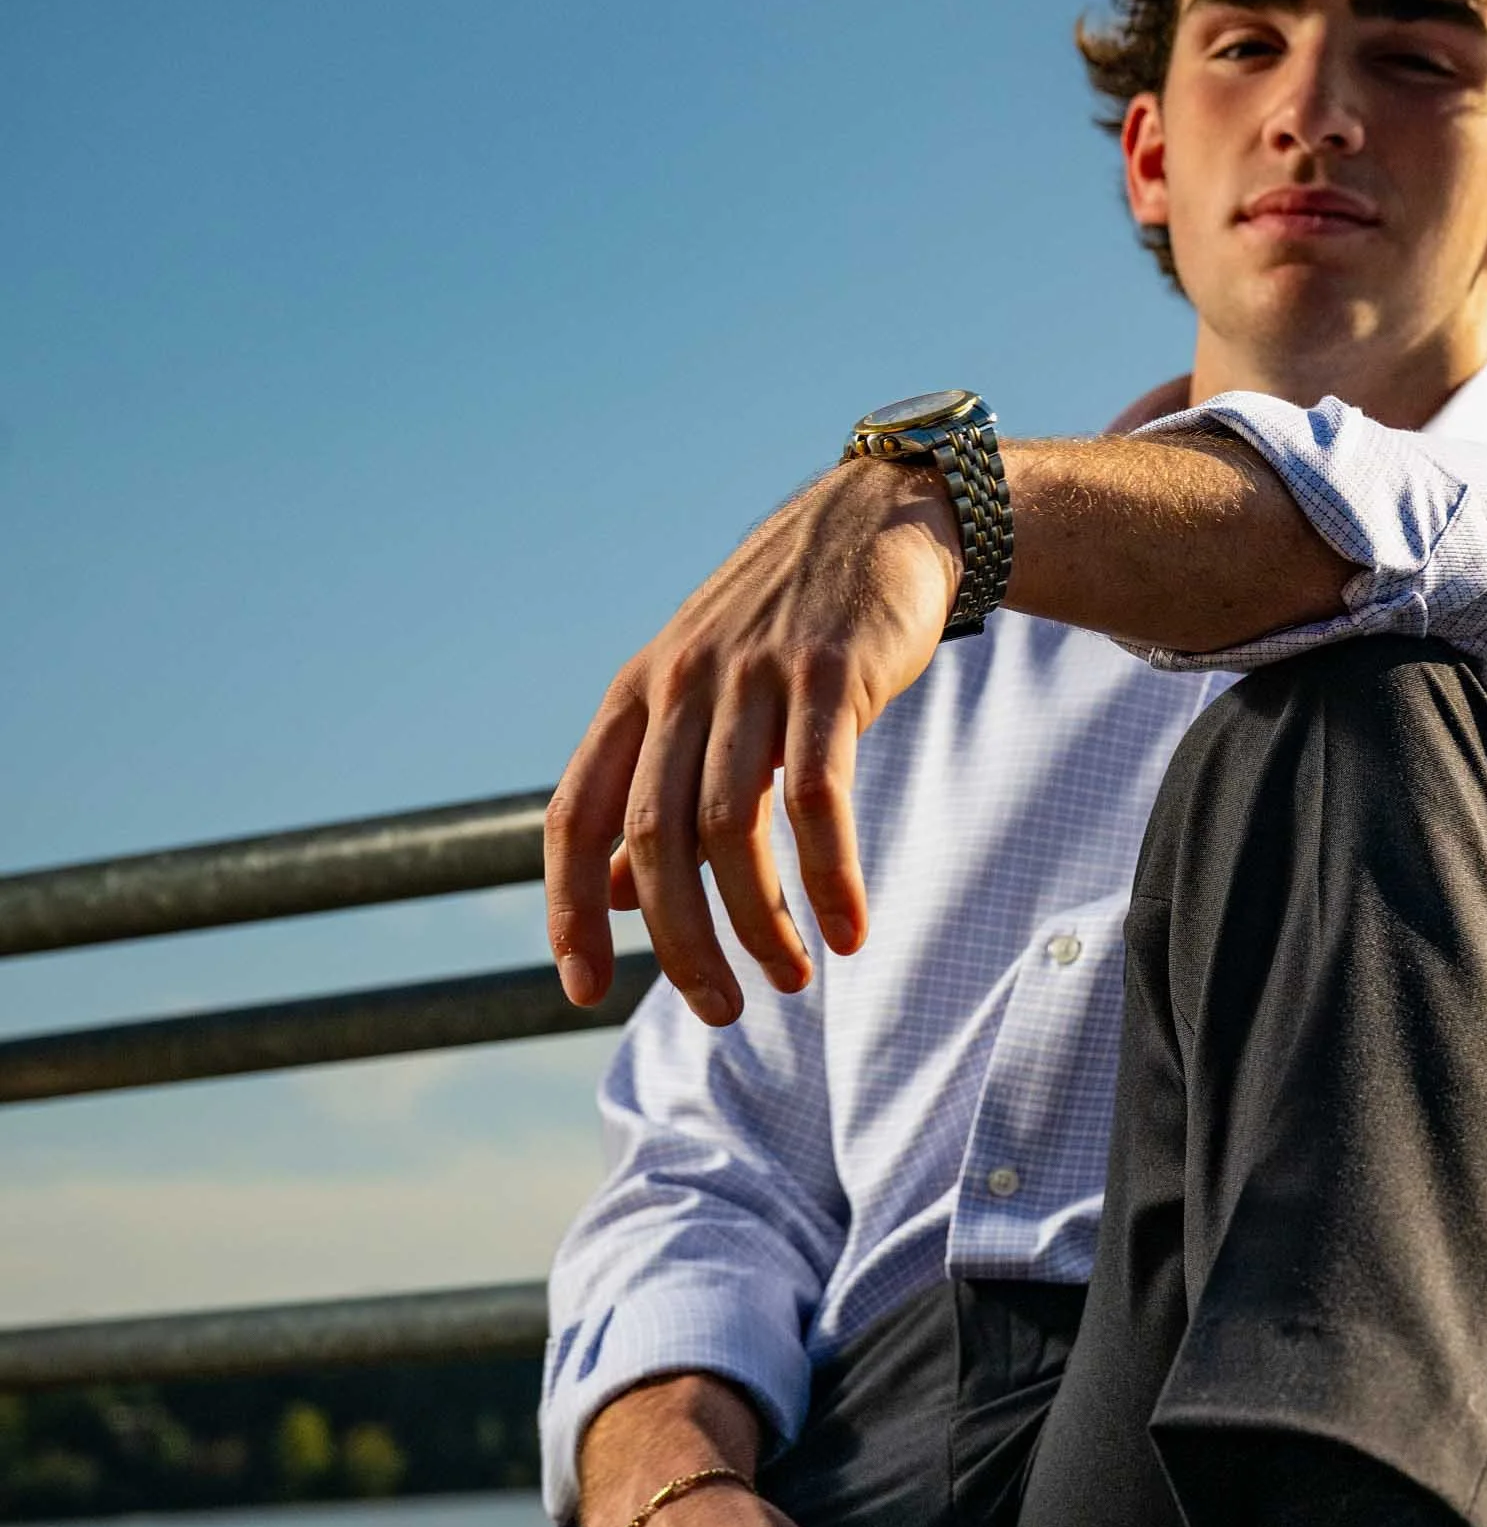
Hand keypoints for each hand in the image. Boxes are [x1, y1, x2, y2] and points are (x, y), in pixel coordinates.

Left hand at [546, 455, 962, 1026]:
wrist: (879, 517)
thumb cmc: (788, 627)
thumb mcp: (701, 698)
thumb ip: (656, 790)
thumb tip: (613, 898)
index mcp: (636, 697)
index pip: (572, 818)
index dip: (567, 911)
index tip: (582, 992)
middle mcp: (681, 684)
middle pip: (654, 840)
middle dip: (682, 943)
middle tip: (722, 1009)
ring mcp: (754, 675)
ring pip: (733, 828)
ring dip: (762, 923)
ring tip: (794, 978)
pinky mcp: (831, 674)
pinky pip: (820, 796)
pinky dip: (831, 876)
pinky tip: (850, 931)